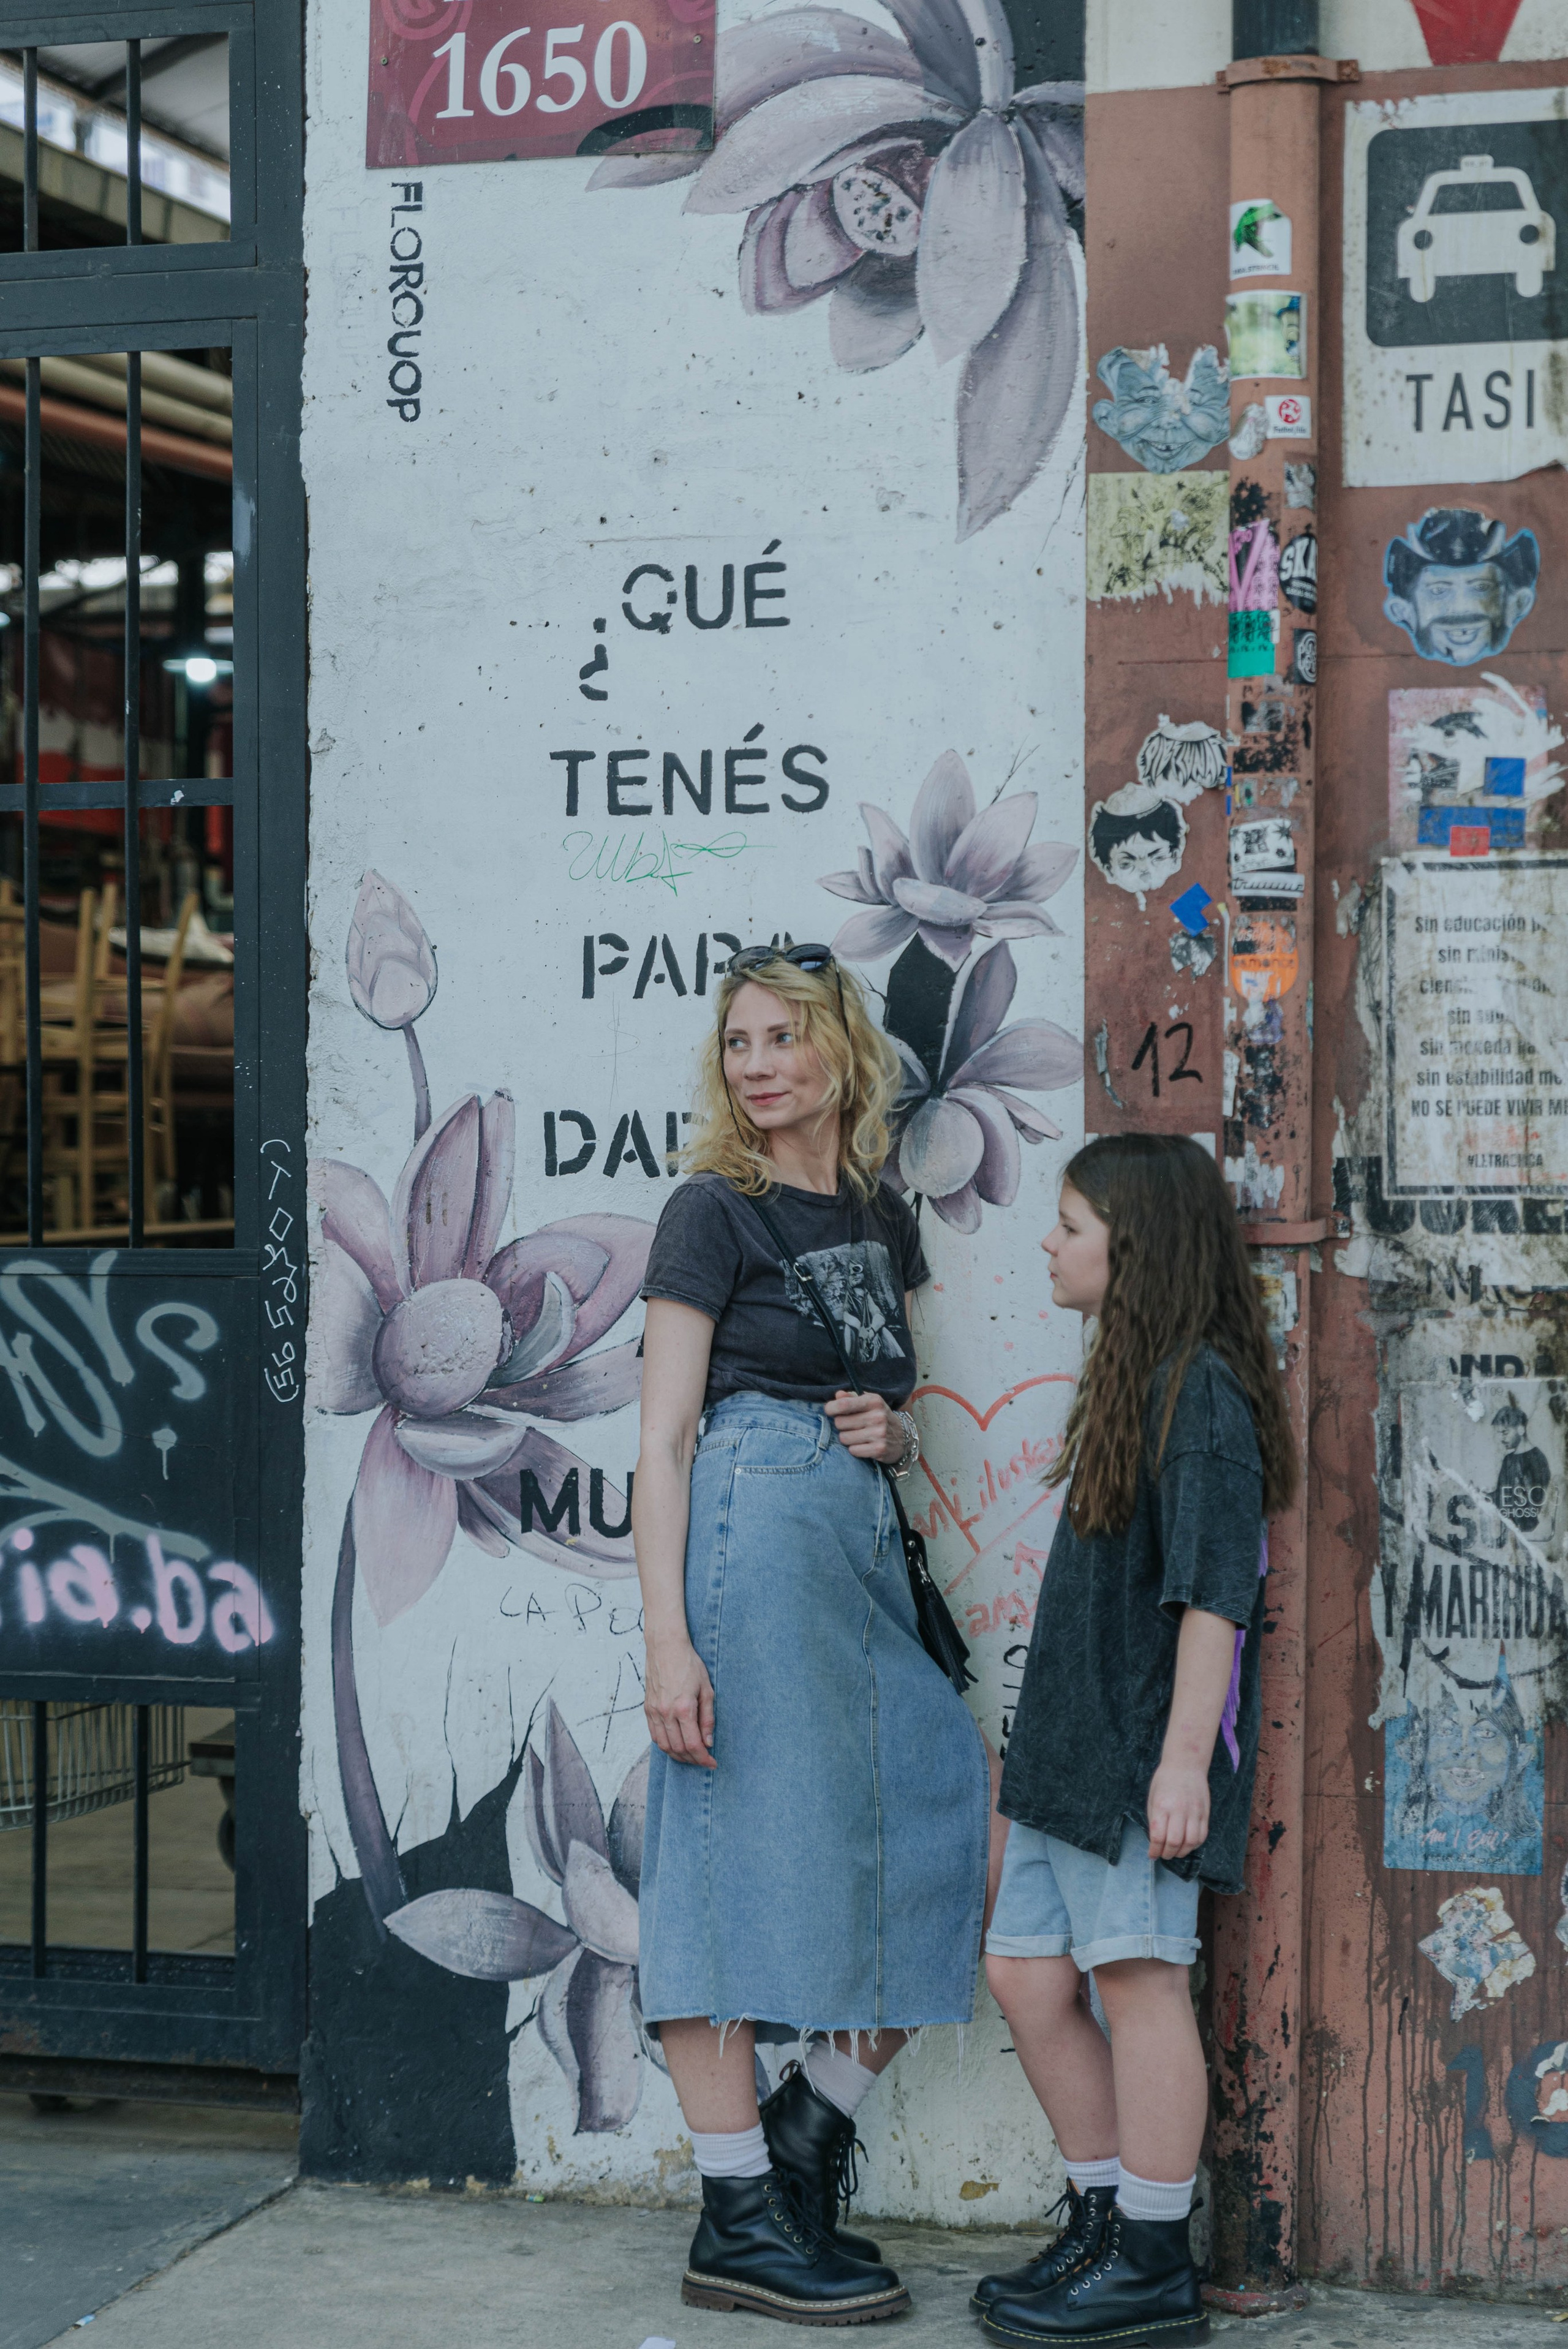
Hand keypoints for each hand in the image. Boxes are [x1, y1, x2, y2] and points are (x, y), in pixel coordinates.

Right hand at [644, 1637, 716, 1768]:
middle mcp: (666, 1713)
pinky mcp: (647, 1708)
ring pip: (664, 1746)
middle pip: (678, 1749)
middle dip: (693, 1760)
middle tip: (704, 1761)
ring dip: (678, 1756)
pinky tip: (675, 1746)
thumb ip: (707, 1718)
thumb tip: (708, 1742)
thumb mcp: (706, 1689)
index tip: (712, 1763)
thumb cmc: (689, 1664)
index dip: (703, 1758)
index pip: (693, 1744)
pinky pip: (654, 1735)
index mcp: (684, 1708)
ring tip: (690, 1756)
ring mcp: (654, 1711)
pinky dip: (665, 1745)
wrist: (666, 1647)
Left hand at [824, 1389, 903, 1462]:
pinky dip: (855, 1449)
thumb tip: (837, 1395)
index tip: (830, 1411)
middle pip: (840, 1422)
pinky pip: (853, 1450)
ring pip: (844, 1438)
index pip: (844, 1404)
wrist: (903, 1437)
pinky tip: (863, 1445)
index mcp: (874, 1401)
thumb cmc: (879, 1417)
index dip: (831, 1408)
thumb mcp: (869, 1403)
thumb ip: (851, 1397)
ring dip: (847, 1438)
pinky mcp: (879, 1449)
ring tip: (857, 1435)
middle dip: (841, 1425)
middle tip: (850, 1425)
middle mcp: (877, 1416)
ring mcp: (879, 1433)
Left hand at [1146, 1759, 1209, 1860]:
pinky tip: (1187, 1844)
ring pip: (1190, 1842)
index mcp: (1162, 1805)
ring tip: (1176, 1851)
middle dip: (1167, 1854)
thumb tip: (1156, 1841)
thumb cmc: (1165, 1781)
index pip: (1158, 1836)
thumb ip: (1154, 1820)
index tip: (1152, 1854)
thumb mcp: (1152, 1798)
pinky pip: (1202, 1835)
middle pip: (1174, 1842)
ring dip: (1182, 1852)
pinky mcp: (1205, 1813)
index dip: (1154, 1850)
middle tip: (1163, 1855)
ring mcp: (1194, 1812)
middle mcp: (1179, 1810)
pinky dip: (1194, 1845)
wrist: (1186, 1765)